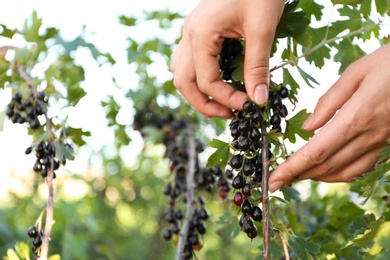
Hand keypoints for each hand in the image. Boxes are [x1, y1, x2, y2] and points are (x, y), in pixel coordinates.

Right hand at [171, 0, 284, 117]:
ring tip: (222, 102)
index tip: (248, 105)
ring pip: (181, 71)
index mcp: (200, 34)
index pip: (206, 81)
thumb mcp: (262, 29)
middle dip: (203, 103)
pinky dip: (200, 77)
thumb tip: (258, 100)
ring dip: (198, 92)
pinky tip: (219, 80)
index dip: (226, 98)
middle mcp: (189, 34)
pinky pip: (189, 60)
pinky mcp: (198, 30)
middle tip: (228, 114)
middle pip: (182, 81)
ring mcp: (191, 31)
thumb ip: (258, 66)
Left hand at [268, 44, 389, 192]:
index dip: (292, 168)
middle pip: (326, 165)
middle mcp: (368, 136)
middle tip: (276, 181)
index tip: (273, 180)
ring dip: (317, 177)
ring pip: (344, 171)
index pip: (316, 151)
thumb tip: (308, 127)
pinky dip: (340, 173)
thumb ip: (329, 101)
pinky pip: (362, 166)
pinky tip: (328, 169)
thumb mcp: (357, 72)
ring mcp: (380, 142)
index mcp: (356, 117)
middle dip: (297, 176)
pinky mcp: (387, 142)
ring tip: (296, 175)